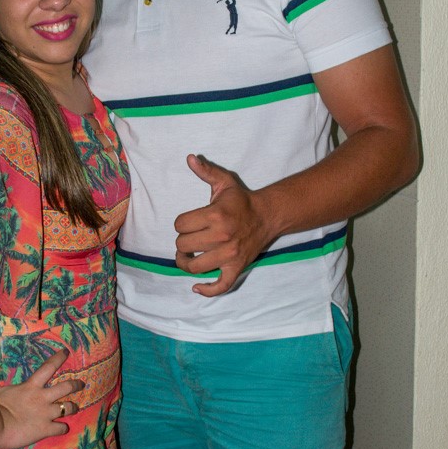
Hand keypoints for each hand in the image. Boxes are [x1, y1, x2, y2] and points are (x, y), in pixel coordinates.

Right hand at [0, 349, 84, 448]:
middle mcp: (43, 398)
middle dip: (76, 385)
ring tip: (75, 407)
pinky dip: (63, 428)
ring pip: (69, 408)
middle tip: (81, 384)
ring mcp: (46, 414)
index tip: (66, 352)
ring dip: (73, 407)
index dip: (59, 358)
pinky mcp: (46, 429)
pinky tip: (63, 428)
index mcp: (32, 386)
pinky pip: (61, 428)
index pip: (49, 367)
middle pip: (66, 387)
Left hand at [174, 154, 270, 296]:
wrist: (267, 216)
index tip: (188, 222)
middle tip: (190, 238)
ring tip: (187, 257)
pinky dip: (207, 290)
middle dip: (183, 242)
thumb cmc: (241, 200)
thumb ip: (206, 171)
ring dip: (186, 263)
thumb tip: (190, 158)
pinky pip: (221, 286)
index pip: (180, 225)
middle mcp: (222, 237)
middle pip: (183, 246)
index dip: (180, 223)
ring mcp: (229, 255)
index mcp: (215, 215)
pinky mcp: (236, 267)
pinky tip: (196, 288)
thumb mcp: (224, 183)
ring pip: (194, 266)